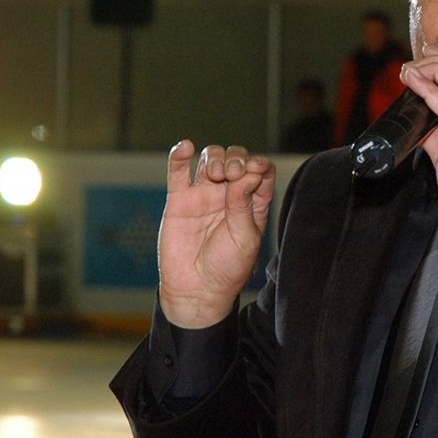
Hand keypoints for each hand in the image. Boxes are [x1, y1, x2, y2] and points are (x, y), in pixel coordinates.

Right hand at [157, 141, 275, 328]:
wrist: (196, 289)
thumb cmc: (226, 269)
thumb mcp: (245, 239)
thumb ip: (244, 205)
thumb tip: (247, 174)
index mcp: (252, 204)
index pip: (260, 170)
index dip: (257, 163)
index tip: (252, 171)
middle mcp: (229, 195)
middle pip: (236, 159)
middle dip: (236, 158)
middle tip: (232, 175)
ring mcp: (203, 195)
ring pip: (210, 159)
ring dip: (215, 157)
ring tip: (215, 176)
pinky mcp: (179, 199)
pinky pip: (178, 170)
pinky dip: (180, 154)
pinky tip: (186, 147)